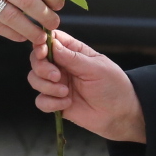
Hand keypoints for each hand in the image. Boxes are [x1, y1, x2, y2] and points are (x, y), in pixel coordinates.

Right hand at [28, 30, 146, 142]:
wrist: (120, 114)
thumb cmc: (113, 85)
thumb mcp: (95, 67)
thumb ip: (72, 57)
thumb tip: (51, 43)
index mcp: (73, 52)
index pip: (50, 40)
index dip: (41, 44)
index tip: (43, 52)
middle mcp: (62, 66)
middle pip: (36, 59)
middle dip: (42, 68)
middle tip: (57, 76)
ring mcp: (57, 84)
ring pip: (34, 79)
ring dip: (46, 86)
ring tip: (65, 92)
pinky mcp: (56, 102)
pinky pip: (41, 101)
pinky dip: (50, 103)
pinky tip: (67, 104)